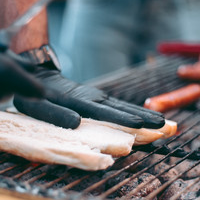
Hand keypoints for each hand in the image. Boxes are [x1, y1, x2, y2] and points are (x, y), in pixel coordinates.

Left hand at [14, 65, 164, 128]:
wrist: (39, 74)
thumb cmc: (34, 94)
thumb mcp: (37, 104)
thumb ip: (55, 113)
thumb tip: (76, 123)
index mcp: (78, 102)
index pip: (104, 112)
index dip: (123, 120)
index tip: (142, 124)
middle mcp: (92, 99)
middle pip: (121, 109)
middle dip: (144, 117)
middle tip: (164, 125)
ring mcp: (96, 97)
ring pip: (123, 106)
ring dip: (144, 114)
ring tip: (163, 122)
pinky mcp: (97, 98)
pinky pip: (118, 106)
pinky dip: (134, 111)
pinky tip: (145, 117)